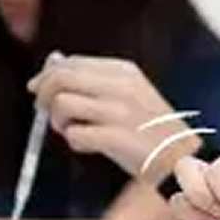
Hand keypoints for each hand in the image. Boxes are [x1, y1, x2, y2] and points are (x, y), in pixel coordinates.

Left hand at [28, 55, 195, 175]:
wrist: (181, 156)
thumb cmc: (150, 127)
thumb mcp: (130, 93)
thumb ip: (94, 82)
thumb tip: (50, 71)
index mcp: (124, 71)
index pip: (72, 63)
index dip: (48, 75)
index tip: (38, 89)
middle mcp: (121, 86)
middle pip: (61, 78)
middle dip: (44, 95)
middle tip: (44, 111)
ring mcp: (119, 111)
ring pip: (62, 104)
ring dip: (58, 122)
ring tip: (72, 131)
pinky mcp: (116, 137)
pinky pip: (75, 135)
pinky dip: (75, 142)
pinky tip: (89, 146)